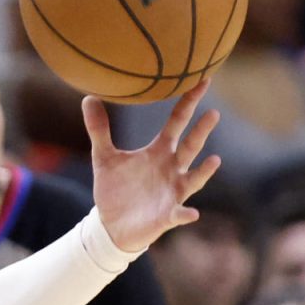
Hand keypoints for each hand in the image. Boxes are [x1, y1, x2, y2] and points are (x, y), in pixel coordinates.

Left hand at [83, 79, 221, 252]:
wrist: (111, 224)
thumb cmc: (115, 188)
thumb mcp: (104, 157)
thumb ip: (99, 129)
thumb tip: (88, 97)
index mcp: (158, 151)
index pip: (177, 122)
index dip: (189, 102)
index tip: (202, 80)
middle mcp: (171, 168)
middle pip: (190, 146)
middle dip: (201, 132)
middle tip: (213, 113)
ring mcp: (172, 191)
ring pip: (193, 178)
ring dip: (204, 171)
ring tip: (216, 160)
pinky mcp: (166, 215)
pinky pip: (179, 214)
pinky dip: (185, 213)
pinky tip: (191, 213)